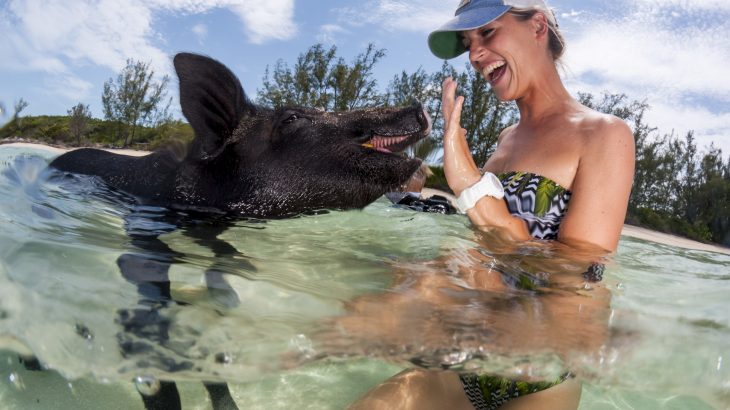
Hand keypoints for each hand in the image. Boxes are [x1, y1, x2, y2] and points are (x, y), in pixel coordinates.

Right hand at [441, 77, 480, 195]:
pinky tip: (461, 99)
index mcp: (454, 134)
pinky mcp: (452, 141)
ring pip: (449, 112)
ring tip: (451, 82)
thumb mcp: (463, 151)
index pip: (452, 113)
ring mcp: (450, 137)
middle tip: (449, 79)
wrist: (465, 184)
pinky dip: (458, 109)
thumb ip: (462, 139)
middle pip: (448, 108)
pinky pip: (455, 121)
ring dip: (450, 96)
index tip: (453, 88)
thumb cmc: (463, 171)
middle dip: (448, 93)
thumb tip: (464, 130)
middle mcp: (451, 133)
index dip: (452, 100)